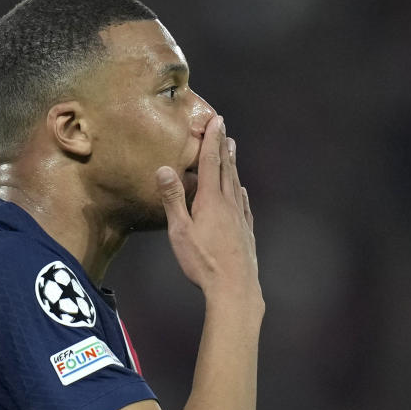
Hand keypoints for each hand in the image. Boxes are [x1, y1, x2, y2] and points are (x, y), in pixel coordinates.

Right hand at [156, 115, 259, 302]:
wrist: (235, 288)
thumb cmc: (203, 262)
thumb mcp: (180, 232)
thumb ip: (173, 200)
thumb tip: (164, 169)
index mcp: (211, 201)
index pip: (211, 163)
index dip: (212, 141)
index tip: (215, 121)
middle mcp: (229, 204)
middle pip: (226, 169)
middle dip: (223, 146)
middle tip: (224, 127)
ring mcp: (240, 218)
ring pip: (235, 184)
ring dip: (233, 165)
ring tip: (233, 150)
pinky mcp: (246, 232)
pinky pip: (243, 205)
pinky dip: (240, 192)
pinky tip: (241, 191)